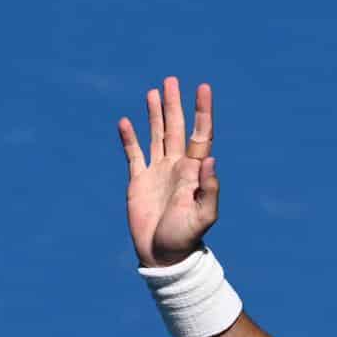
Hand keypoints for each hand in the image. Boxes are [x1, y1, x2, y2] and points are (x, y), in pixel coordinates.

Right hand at [117, 77, 218, 267]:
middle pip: (176, 128)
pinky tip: (126, 121)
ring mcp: (157, 172)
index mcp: (194, 171)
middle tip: (171, 80)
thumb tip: (209, 159)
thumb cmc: (186, 238)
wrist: (163, 255)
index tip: (203, 88)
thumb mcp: (202, 216)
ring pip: (156, 135)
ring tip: (154, 92)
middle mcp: (177, 167)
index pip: (200, 134)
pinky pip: (133, 154)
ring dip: (155, 114)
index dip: (202, 111)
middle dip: (174, 104)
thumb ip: (208, 189)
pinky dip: (129, 138)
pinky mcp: (138, 181)